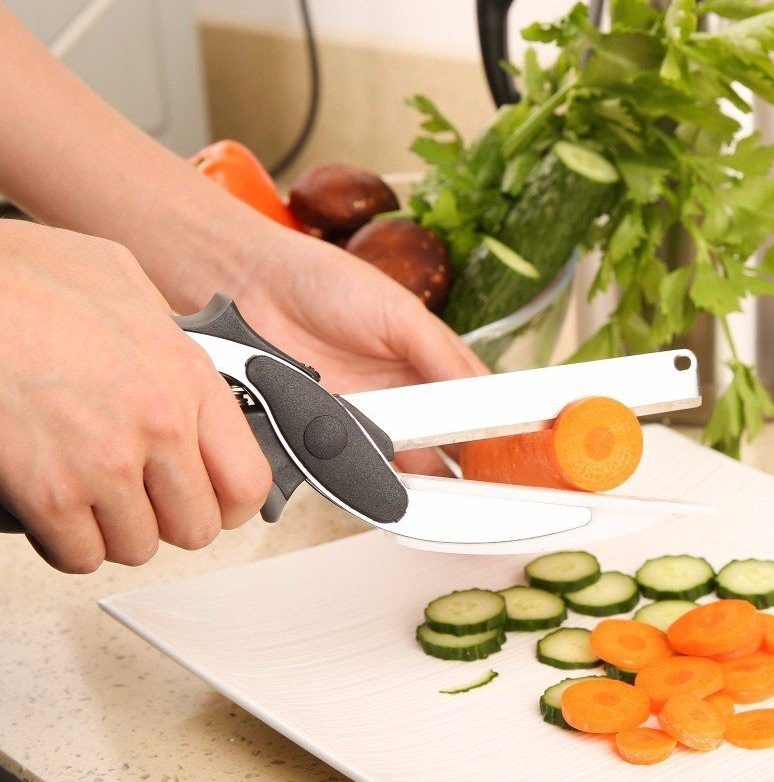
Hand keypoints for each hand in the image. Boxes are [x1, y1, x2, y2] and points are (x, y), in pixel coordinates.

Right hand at [0, 224, 272, 571]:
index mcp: (188, 378)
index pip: (248, 482)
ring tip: (93, 495)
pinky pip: (80, 556)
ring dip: (116, 529)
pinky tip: (55, 507)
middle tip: (143, 497)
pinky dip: (67, 542)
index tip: (211, 498)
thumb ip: (162, 333)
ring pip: (138, 547)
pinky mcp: (49, 495)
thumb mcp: (123, 281)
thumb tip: (174, 355)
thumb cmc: (25, 279)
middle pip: (196, 527)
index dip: (229, 502)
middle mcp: (159, 426)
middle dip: (169, 518)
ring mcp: (106, 465)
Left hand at [220, 226, 488, 473]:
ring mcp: (364, 416)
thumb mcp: (400, 313)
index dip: (494, 430)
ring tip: (439, 498)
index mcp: (430, 360)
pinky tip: (385, 488)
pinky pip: (354, 465)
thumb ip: (443, 355)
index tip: (510, 455)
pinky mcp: (325, 433)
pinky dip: (369, 479)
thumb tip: (483, 394)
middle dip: (462, 468)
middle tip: (480, 492)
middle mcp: (401, 393)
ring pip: (403, 461)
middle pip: (443, 442)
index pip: (475, 404)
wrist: (254, 285)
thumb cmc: (329, 283)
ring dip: (419, 480)